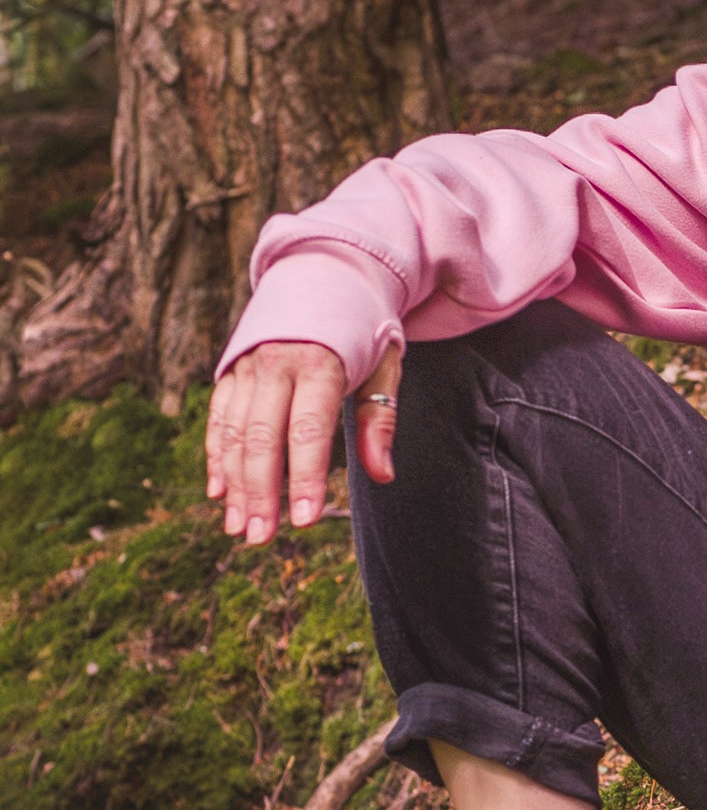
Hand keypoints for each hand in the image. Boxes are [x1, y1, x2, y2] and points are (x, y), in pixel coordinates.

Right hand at [205, 340, 402, 544]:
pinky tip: (218, 493)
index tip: (306, 520)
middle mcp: (275, 364)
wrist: (325, 271)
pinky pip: (219, 418)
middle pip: (263, 438)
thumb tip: (383, 475)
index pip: (308, 430)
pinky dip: (216, 456)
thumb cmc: (365, 328)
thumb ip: (378, 420)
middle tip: (261, 538)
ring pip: (235, 433)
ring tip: (239, 528)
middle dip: (260, 492)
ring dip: (234, 484)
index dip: (306, 477)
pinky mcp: (230, 370)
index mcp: (319, 362)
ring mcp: (247, 366)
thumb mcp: (385, 366)